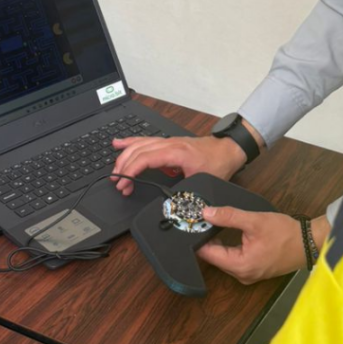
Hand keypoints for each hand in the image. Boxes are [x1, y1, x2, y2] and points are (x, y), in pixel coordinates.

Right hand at [111, 134, 245, 195]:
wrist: (227, 149)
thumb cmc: (218, 163)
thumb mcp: (203, 180)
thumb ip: (185, 190)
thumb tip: (171, 203)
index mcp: (176, 152)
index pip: (146, 158)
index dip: (132, 170)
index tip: (124, 182)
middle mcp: (169, 144)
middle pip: (139, 150)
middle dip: (124, 166)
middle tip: (118, 183)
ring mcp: (167, 142)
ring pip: (139, 144)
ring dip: (124, 156)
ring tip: (115, 170)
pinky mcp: (167, 143)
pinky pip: (145, 140)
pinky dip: (130, 142)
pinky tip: (119, 143)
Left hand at [196, 206, 305, 283]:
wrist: (309, 243)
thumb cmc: (284, 233)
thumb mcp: (254, 220)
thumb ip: (229, 216)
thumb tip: (206, 213)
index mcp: (240, 266)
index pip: (208, 254)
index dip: (198, 239)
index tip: (192, 224)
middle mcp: (242, 275)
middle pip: (216, 258)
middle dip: (207, 241)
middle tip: (200, 222)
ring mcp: (249, 275)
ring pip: (225, 259)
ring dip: (218, 245)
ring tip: (211, 226)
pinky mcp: (255, 271)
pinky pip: (235, 261)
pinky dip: (229, 249)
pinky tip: (226, 236)